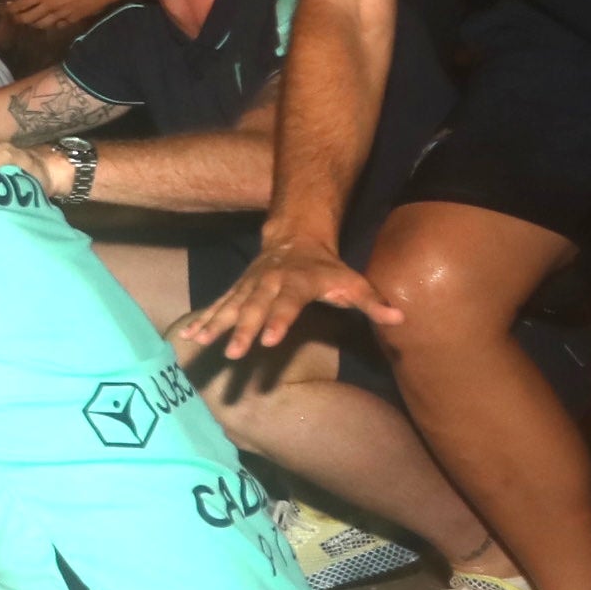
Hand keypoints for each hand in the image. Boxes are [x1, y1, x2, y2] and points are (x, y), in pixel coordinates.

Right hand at [171, 239, 397, 361]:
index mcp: (299, 282)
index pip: (288, 303)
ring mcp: (250, 285)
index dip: (279, 320)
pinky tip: (190, 334)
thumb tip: (400, 320)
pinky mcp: (238, 289)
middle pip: (254, 307)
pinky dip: (204, 318)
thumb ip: (373, 302)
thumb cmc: (328, 268)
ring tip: (200, 342)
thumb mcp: (353, 281)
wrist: (295, 236)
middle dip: (243, 329)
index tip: (269, 340)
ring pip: (231, 305)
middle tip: (234, 353)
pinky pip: (219, 304)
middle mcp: (270, 282)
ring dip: (216, 324)